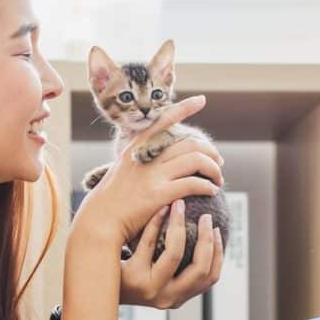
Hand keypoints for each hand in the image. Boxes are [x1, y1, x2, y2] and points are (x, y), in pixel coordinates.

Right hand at [71, 95, 223, 247]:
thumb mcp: (122, 168)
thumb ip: (141, 158)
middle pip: (190, 143)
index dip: (185, 108)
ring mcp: (153, 174)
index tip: (201, 100)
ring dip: (213, 169)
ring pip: (196, 160)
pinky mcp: (159, 193)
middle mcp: (146, 155)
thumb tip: (162, 156)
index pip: (164, 119)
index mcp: (136, 146)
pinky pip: (194, 183)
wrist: (100, 219)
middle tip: (218, 163)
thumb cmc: (112, 198)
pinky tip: (211, 191)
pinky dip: (208, 185)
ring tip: (218, 179)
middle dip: (210, 151)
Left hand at [119, 199, 223, 308]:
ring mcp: (150, 289)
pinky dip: (156, 223)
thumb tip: (206, 232)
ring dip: (180, 225)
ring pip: (175, 254)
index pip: (210, 277)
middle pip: (200, 268)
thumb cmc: (133, 276)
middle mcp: (168, 297)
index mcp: (179, 297)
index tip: (216, 230)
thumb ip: (180, 266)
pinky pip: (149, 244)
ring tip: (180, 205)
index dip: (218, 252)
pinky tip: (159, 208)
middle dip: (206, 238)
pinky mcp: (133, 277)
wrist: (100, 286)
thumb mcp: (160, 277)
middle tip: (205, 216)